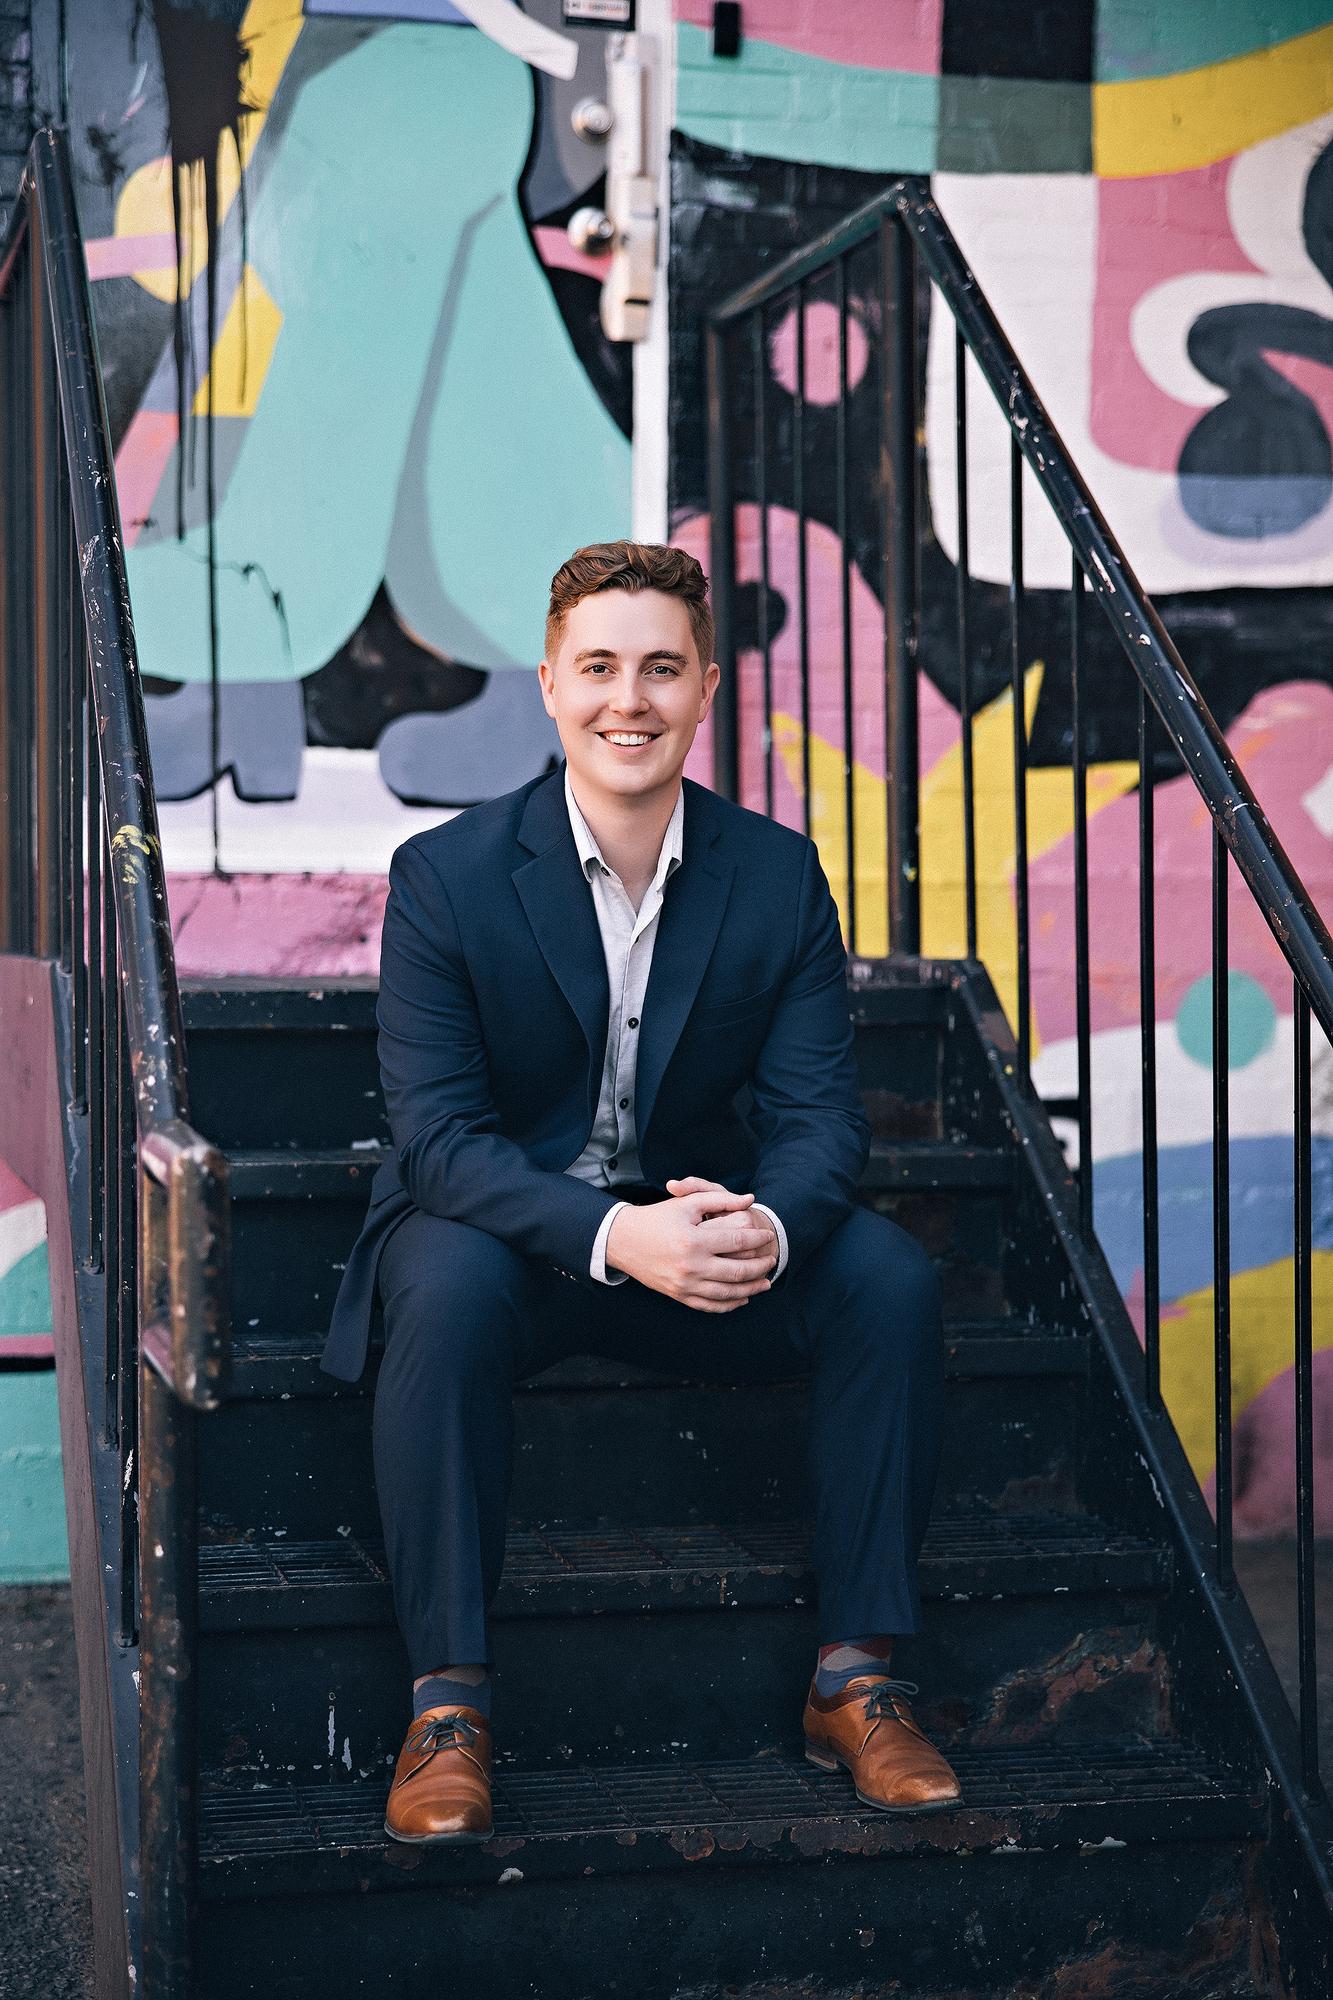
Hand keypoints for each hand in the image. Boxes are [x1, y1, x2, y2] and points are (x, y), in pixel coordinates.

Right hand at [605, 1183, 776, 1312]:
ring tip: (766, 1282)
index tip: (768, 1235)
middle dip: (760, 1266)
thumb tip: (748, 1200)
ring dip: (751, 1288)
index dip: (758, 1238)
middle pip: (738, 1271)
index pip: (737, 1242)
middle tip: (772, 1260)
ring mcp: (685, 1284)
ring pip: (727, 1293)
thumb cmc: (657, 1217)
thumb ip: (720, 1199)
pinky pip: (710, 1306)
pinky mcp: (679, 1295)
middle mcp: (691, 1266)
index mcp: (694, 1240)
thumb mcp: (687, 1203)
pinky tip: (743, 1298)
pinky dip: (729, 1304)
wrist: (623, 1240)